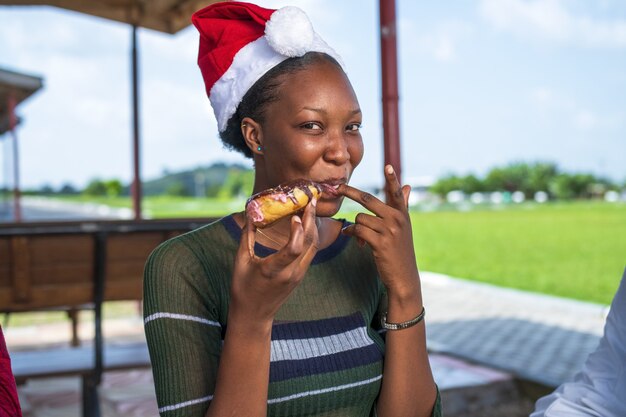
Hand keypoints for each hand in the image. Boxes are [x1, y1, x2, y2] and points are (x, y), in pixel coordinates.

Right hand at [230, 200, 318, 324]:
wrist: (254, 315)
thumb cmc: (242, 287)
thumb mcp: (240, 261)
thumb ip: (247, 236)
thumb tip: (250, 213)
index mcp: (273, 270)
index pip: (293, 249)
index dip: (297, 230)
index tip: (295, 214)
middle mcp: (290, 273)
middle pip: (308, 243)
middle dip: (312, 219)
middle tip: (312, 199)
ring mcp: (298, 275)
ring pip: (313, 247)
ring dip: (314, 226)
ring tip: (311, 207)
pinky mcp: (301, 275)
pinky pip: (310, 252)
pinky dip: (310, 235)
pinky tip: (307, 223)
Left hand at [339, 165, 420, 301]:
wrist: (403, 275)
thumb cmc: (400, 249)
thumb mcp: (404, 226)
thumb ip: (403, 205)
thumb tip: (407, 185)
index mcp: (402, 214)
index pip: (395, 193)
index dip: (392, 179)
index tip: (387, 166)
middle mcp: (397, 220)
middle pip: (369, 200)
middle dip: (350, 192)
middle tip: (337, 188)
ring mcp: (389, 231)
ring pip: (361, 218)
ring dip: (354, 225)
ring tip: (356, 234)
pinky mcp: (380, 243)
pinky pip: (358, 230)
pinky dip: (351, 232)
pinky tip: (351, 236)